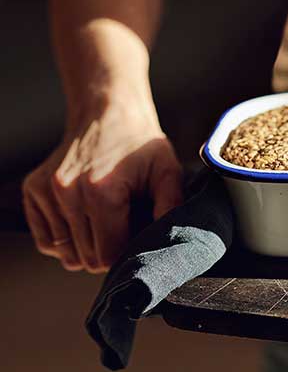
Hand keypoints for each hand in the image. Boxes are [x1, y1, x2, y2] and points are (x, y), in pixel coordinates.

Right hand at [23, 98, 182, 272]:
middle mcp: (68, 193)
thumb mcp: (167, 172)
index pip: (108, 257)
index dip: (126, 254)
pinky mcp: (33, 190)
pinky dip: (66, 239)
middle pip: (86, 259)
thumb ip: (170, 207)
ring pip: (65, 254)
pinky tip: (85, 218)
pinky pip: (46, 241)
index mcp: (102, 192)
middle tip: (124, 226)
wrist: (107, 113)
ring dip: (86, 246)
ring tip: (105, 220)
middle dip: (108, 251)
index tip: (136, 236)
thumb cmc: (141, 146)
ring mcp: (46, 192)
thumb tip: (171, 240)